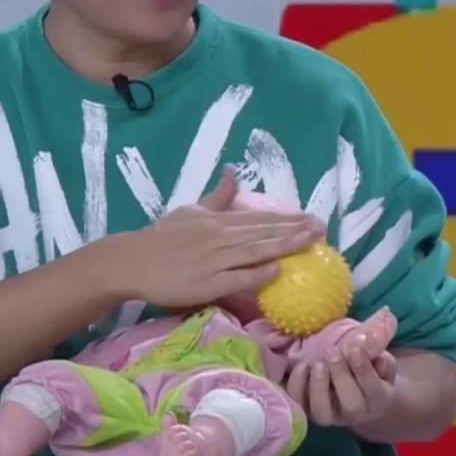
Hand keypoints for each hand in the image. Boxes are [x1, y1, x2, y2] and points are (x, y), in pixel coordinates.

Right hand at [101, 167, 325, 308]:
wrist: (132, 261)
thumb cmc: (162, 239)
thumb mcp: (190, 211)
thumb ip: (216, 197)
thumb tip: (232, 172)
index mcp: (218, 221)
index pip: (259, 218)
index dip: (288, 218)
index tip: (313, 218)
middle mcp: (220, 237)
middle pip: (264, 233)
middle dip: (295, 230)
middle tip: (323, 229)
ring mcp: (214, 261)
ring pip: (255, 252)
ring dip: (284, 247)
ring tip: (310, 243)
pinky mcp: (206, 283)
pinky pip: (235, 278)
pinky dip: (256, 274)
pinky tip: (277, 271)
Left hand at [287, 346, 396, 429]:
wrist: (354, 386)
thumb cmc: (369, 367)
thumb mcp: (379, 355)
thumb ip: (377, 346)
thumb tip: (371, 334)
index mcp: (378, 399)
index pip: (374, 390)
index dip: (364, 370)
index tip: (355, 349)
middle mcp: (355, 413)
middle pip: (351, 405)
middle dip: (341, 376)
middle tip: (332, 353)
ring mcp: (330, 415)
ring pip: (323, 411)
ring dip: (319, 385)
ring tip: (318, 362)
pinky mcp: (309, 412)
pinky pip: (300, 404)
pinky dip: (298, 387)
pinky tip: (303, 366)